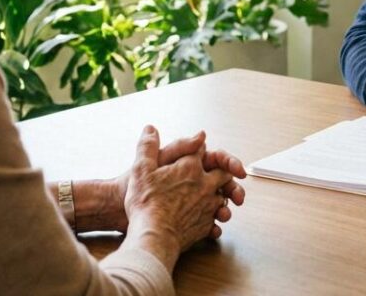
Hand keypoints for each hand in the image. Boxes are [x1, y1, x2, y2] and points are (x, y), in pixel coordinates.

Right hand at [121, 126, 234, 268]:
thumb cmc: (147, 203)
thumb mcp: (141, 169)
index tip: (199, 148)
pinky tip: (209, 222)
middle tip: (224, 173)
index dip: (199, 148)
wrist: (154, 236)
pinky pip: (216, 220)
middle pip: (223, 173)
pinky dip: (214, 220)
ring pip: (224, 198)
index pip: (202, 150)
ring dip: (222, 197)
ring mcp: (208, 205)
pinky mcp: (206, 225)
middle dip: (224, 171)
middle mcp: (204, 184)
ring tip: (216, 200)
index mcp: (190, 167)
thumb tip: (151, 129)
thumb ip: (147, 146)